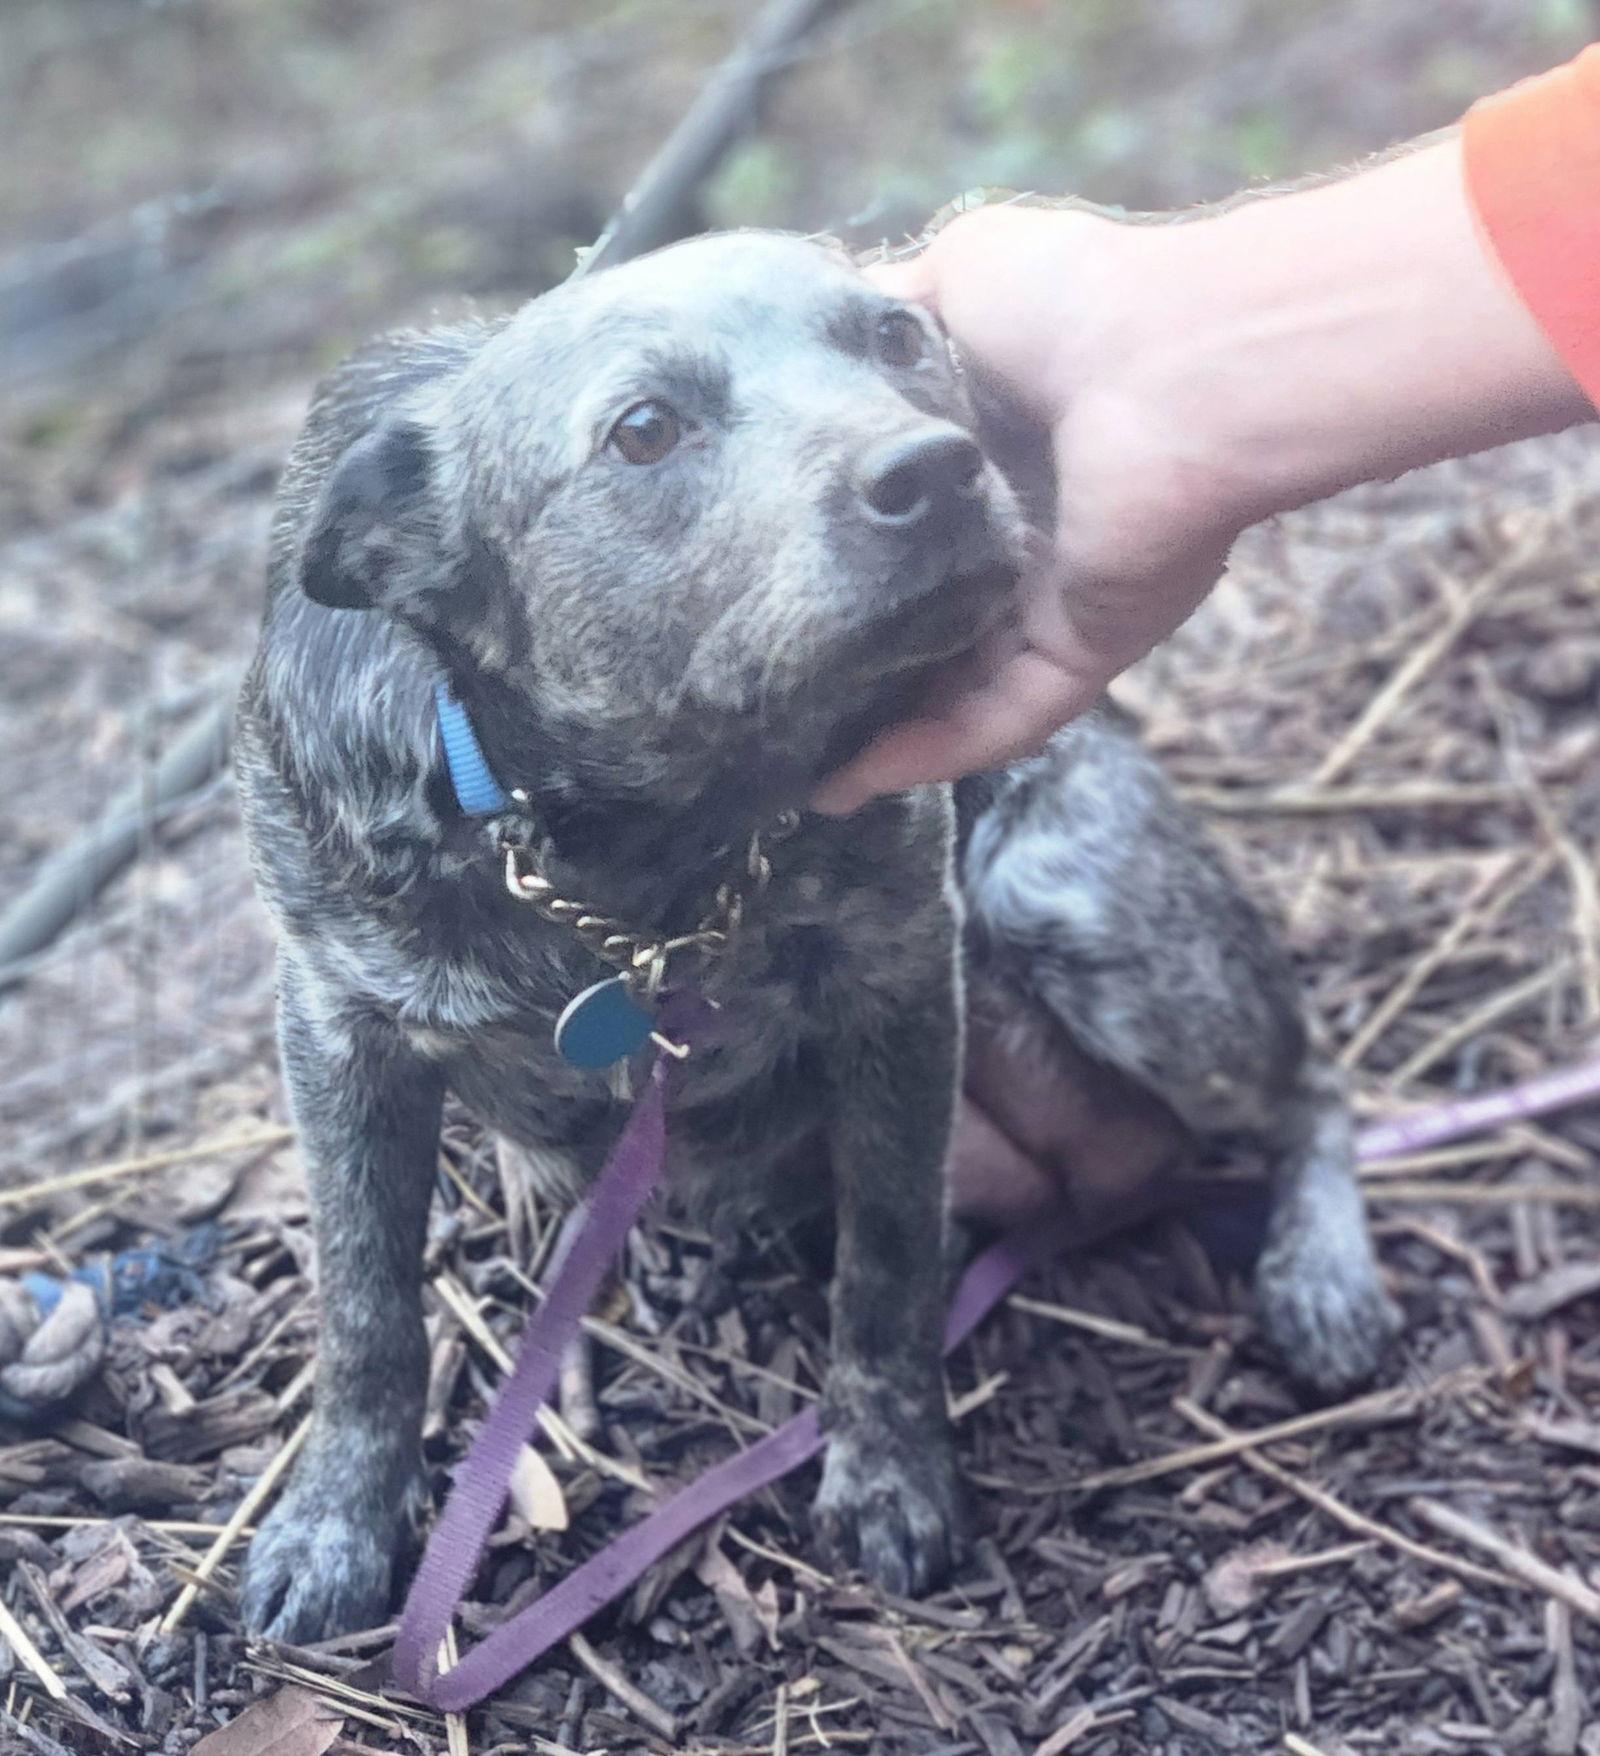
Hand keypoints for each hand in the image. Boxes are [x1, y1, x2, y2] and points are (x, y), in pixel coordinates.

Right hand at [814, 204, 1250, 812]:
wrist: (1175, 362)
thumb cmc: (1078, 303)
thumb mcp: (954, 279)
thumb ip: (887, 317)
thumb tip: (819, 336)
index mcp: (996, 461)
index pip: (912, 531)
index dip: (849, 561)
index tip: (775, 586)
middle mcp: (1026, 543)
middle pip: (932, 627)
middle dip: (864, 671)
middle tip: (781, 705)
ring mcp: (1058, 603)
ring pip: (960, 694)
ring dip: (886, 742)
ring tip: (808, 778)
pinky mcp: (1084, 648)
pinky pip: (1001, 720)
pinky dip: (931, 754)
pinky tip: (854, 781)